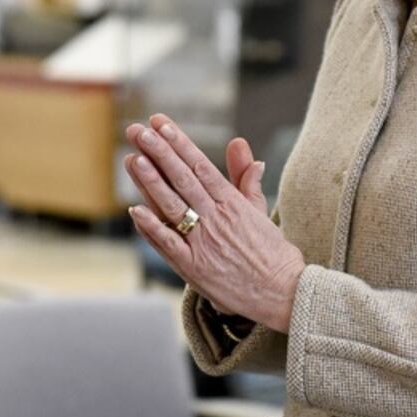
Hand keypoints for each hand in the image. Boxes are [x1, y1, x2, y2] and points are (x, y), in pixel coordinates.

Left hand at [125, 114, 305, 331]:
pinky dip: (153, 227)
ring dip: (151, 182)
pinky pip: (169, 244)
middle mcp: (217, 218)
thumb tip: (241, 145)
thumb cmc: (272, 253)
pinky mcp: (195, 268)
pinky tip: (136, 210)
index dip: (179, 144)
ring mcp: (204, 243)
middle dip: (160, 153)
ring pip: (173, 206)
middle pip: (183, 180)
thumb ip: (245, 179)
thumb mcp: (260, 211)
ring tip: (133, 159)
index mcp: (233, 203)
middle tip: (140, 131)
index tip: (162, 124)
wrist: (283, 291)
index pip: (201, 166)